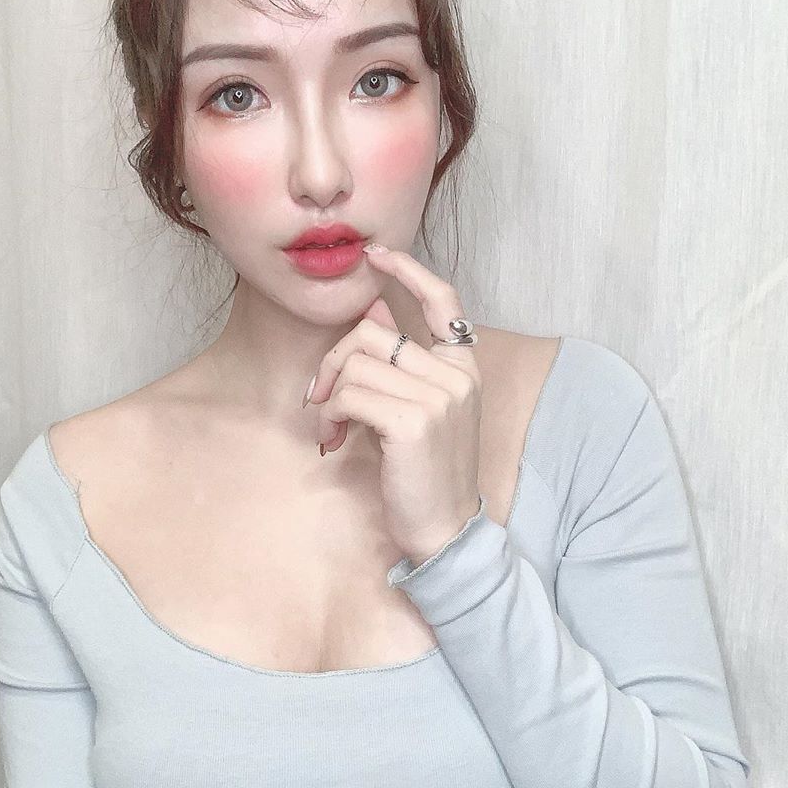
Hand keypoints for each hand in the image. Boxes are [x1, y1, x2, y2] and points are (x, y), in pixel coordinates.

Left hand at [306, 244, 483, 563]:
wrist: (445, 530)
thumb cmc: (427, 472)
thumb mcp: (421, 408)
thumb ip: (403, 358)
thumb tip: (376, 304)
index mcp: (465, 367)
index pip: (444, 300)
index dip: (409, 271)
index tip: (377, 257)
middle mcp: (457, 376)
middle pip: (373, 333)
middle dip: (335, 361)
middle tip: (322, 398)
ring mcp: (439, 397)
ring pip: (357, 364)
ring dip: (330, 396)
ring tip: (333, 429)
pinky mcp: (413, 422)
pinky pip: (350, 394)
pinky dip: (330, 415)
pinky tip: (334, 439)